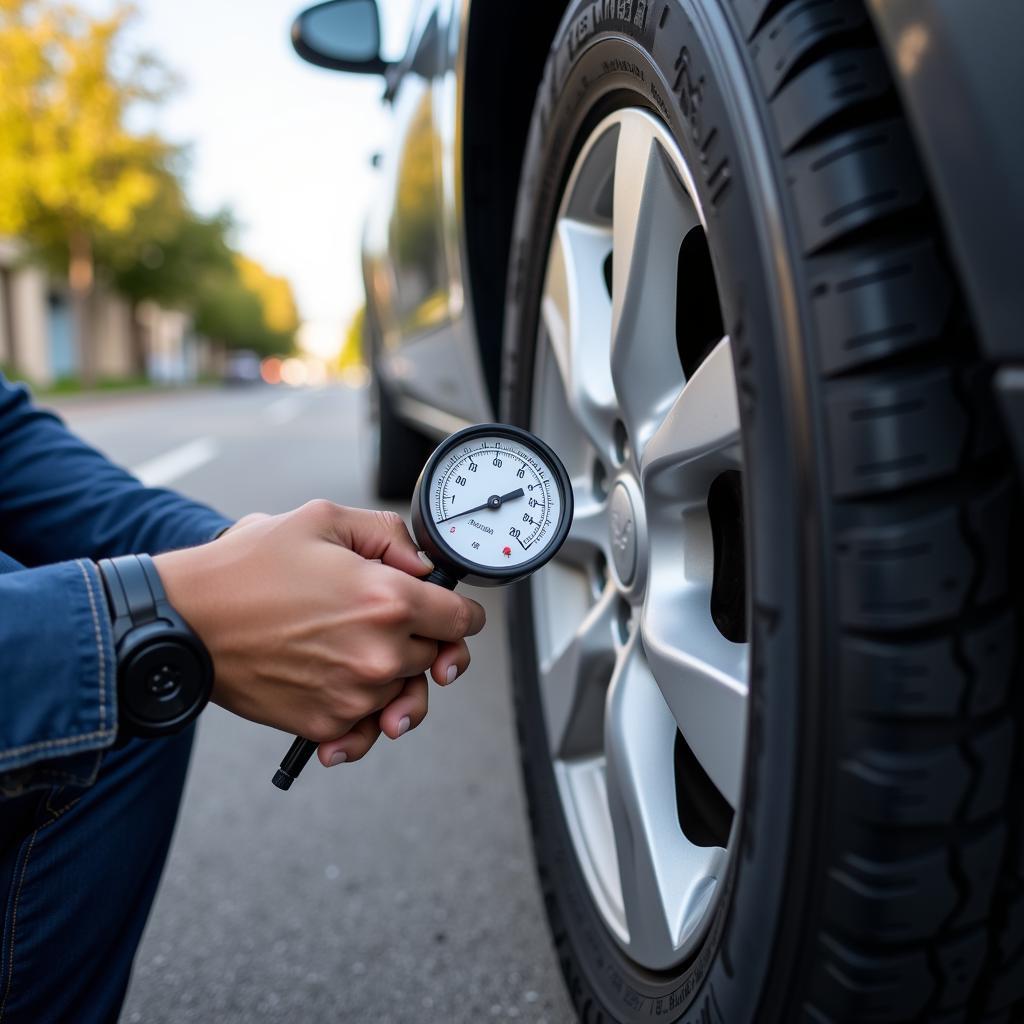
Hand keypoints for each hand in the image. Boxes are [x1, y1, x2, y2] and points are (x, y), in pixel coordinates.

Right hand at [153, 501, 485, 760]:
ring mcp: (354, 696)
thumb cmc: (246, 569)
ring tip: (360, 654)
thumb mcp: (323, 520)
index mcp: (388, 601)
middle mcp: (380, 655)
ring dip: (394, 677)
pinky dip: (365, 718)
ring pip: (405, 694)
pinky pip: (368, 730)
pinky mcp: (325, 725)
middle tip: (389, 624)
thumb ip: (388, 535)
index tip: (451, 614)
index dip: (460, 614)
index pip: (462, 622)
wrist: (186, 621)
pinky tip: (347, 697)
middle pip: (437, 659)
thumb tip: (422, 564)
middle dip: (422, 641)